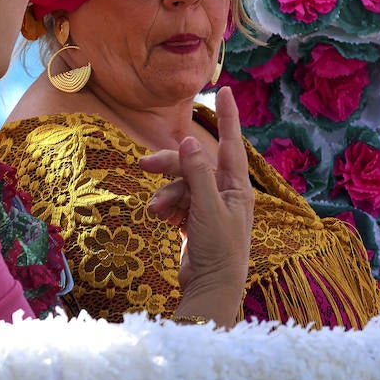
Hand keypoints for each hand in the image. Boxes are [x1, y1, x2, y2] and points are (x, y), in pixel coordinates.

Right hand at [140, 87, 253, 311]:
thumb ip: (198, 174)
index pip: (231, 143)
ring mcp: (208, 206)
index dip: (228, 117)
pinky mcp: (193, 220)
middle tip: (143, 164)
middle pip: (193, 165)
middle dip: (169, 165)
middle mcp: (224, 193)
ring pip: (180, 185)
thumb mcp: (208, 208)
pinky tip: (159, 218)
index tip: (226, 91)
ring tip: (156, 211)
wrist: (211, 288)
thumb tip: (188, 141)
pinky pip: (176, 202)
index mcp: (237, 187)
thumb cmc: (219, 249)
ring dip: (165, 194)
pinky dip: (166, 207)